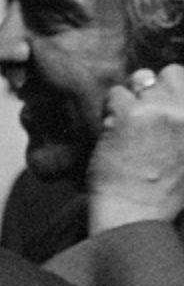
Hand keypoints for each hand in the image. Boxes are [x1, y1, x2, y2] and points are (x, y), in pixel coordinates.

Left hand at [89, 65, 183, 233]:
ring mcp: (163, 110)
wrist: (138, 212)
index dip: (175, 92)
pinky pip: (116, 94)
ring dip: (132, 98)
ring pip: (141, 79)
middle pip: (173, 73)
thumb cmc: (164, 191)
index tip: (163, 108)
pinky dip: (111, 110)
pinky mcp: (131, 113)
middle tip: (144, 112)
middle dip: (156, 87)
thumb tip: (174, 108)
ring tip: (127, 124)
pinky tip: (113, 132)